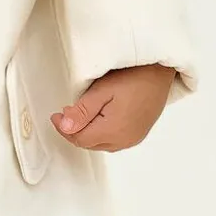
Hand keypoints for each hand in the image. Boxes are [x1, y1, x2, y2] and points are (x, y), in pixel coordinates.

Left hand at [50, 64, 175, 151]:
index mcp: (114, 131)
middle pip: (90, 144)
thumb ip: (82, 111)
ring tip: (79, 114)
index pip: (80, 139)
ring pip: (102, 144)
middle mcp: (125, 140)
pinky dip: (101, 134)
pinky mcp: (139, 133)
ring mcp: (134, 138)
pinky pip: (114, 141)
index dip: (64, 129)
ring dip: (87, 133)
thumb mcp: (102, 90)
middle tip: (65, 113)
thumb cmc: (132, 76)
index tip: (55, 115)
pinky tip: (97, 120)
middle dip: (74, 131)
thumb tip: (65, 127)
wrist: (160, 71)